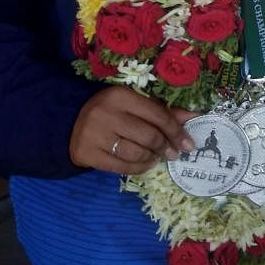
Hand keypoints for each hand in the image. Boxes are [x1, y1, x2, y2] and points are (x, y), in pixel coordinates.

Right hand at [69, 85, 197, 173]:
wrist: (70, 121)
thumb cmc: (112, 110)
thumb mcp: (135, 104)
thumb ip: (163, 111)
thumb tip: (195, 117)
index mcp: (121, 96)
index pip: (158, 115)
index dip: (177, 131)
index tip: (189, 144)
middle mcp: (107, 114)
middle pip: (148, 136)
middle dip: (165, 147)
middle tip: (173, 154)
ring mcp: (94, 136)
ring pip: (135, 153)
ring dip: (152, 158)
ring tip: (155, 157)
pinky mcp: (86, 154)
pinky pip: (120, 167)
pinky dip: (138, 168)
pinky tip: (145, 164)